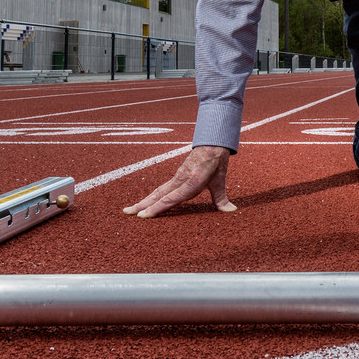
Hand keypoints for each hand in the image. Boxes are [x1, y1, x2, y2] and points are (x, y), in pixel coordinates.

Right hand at [122, 145, 237, 216]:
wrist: (212, 142)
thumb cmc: (216, 161)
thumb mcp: (220, 180)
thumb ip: (221, 198)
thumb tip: (231, 211)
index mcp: (190, 182)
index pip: (170, 198)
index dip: (156, 208)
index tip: (143, 216)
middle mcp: (180, 180)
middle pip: (157, 195)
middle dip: (142, 205)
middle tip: (126, 213)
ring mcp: (176, 178)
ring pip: (157, 191)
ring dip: (143, 201)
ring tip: (129, 210)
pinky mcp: (177, 176)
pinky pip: (162, 188)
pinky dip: (152, 196)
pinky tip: (145, 202)